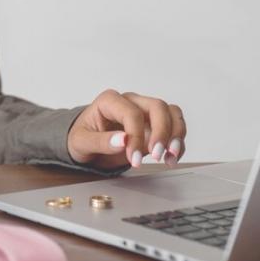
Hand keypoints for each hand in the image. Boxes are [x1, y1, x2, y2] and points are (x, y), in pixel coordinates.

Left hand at [67, 89, 186, 170]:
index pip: (131, 113)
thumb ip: (100, 141)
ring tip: (169, 158)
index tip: (133, 159)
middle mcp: (131, 102)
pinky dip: (178, 143)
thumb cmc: (82, 138)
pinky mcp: (154, 126)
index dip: (136, 136)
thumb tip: (123, 140)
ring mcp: (144, 113)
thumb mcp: (81, 142)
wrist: (86, 145)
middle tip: (156, 156)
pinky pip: (174, 127)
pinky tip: (171, 159)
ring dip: (176, 135)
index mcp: (110, 101)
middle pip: (157, 107)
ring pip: (171, 113)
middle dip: (162, 132)